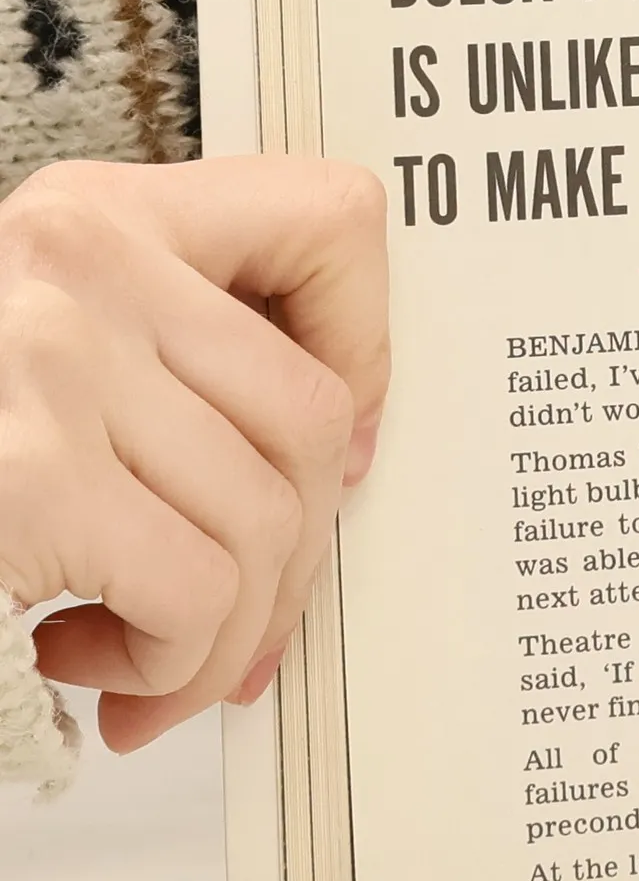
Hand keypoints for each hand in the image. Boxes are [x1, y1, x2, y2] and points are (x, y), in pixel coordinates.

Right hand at [0, 158, 389, 752]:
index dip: (362, 346)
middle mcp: (79, 266)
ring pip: (268, 519)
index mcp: (100, 215)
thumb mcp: (56, 355)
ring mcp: (52, 363)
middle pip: (314, 418)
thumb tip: (342, 470)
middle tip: (237, 614)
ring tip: (144, 656)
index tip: (338, 437)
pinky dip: (168, 662)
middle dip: (295, 551)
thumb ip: (181, 364)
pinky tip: (85, 664)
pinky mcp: (29, 479)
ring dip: (223, 630)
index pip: (329, 222)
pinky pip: (199, 592)